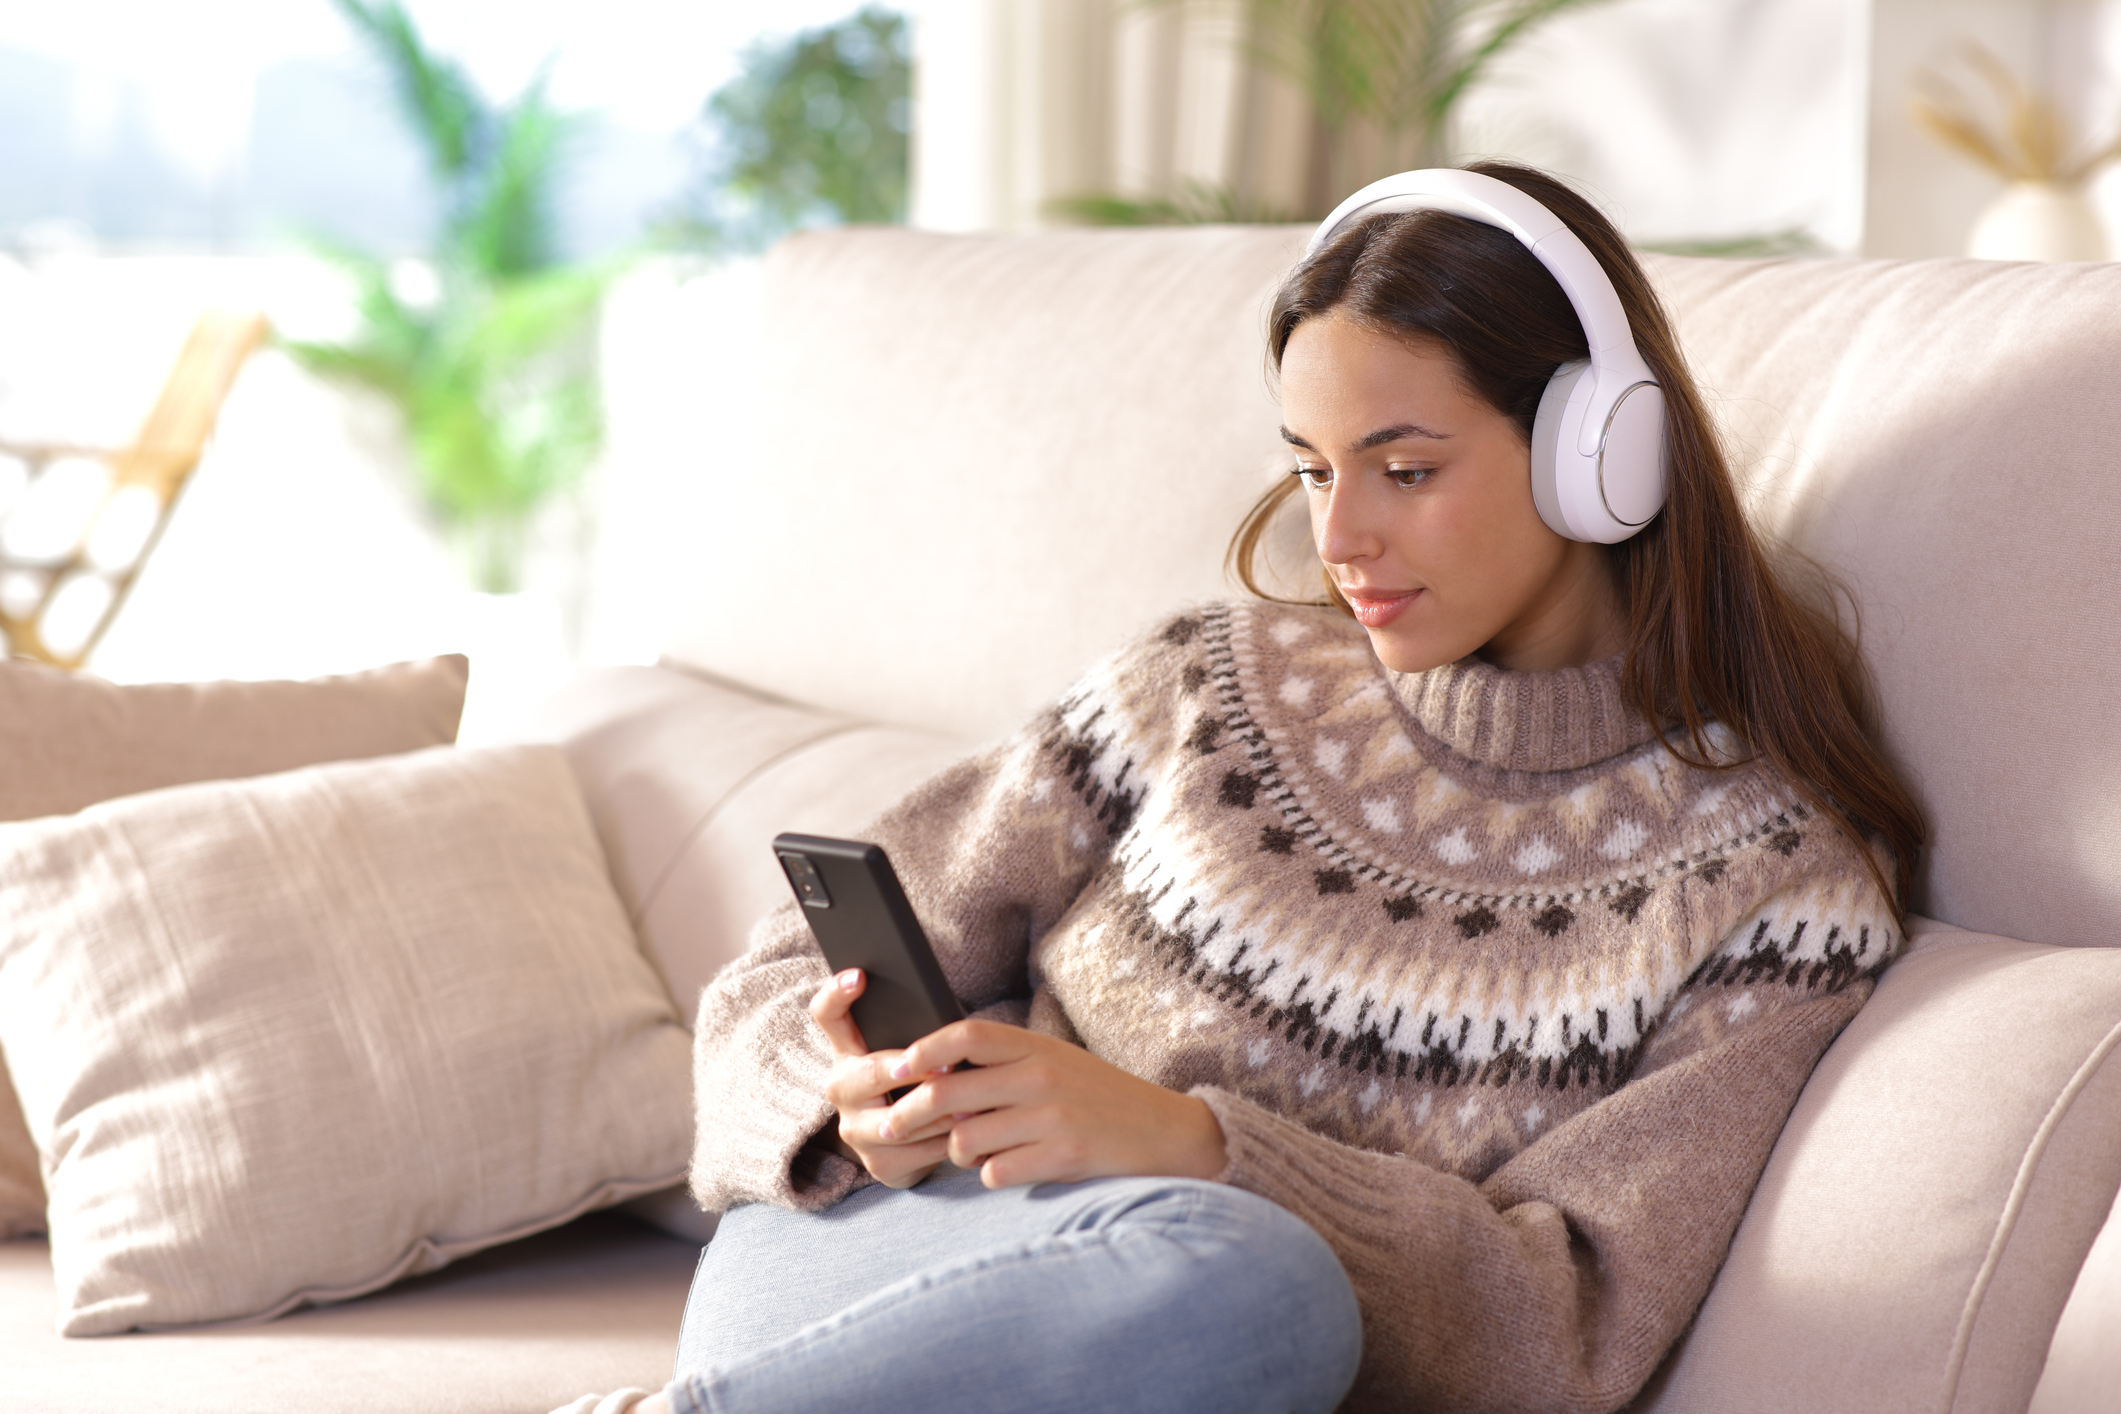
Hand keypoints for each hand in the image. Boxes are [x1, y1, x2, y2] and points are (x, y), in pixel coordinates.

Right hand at [808, 969, 953, 1187]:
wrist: (922, 1142)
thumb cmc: (925, 1079)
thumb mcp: (916, 1051)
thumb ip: (919, 1032)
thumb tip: (948, 1020)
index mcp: (848, 1051)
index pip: (827, 1014)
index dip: (836, 993)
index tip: (859, 975)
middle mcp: (842, 1088)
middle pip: (869, 1072)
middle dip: (910, 1070)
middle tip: (945, 1070)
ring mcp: (854, 1129)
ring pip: (896, 1119)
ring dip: (938, 1112)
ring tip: (972, 1104)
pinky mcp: (876, 1164)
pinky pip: (914, 1152)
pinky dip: (945, 1143)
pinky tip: (969, 1133)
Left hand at [880, 1018, 1227, 1188]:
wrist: (1167, 1132)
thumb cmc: (1098, 1098)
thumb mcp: (1055, 1063)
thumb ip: (1004, 1065)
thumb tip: (935, 1079)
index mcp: (1037, 1046)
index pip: (966, 1035)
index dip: (923, 1050)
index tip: (895, 1066)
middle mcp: (1041, 1076)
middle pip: (949, 1092)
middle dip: (909, 1113)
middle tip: (892, 1127)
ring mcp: (1053, 1117)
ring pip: (965, 1140)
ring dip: (957, 1152)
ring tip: (973, 1151)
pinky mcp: (1065, 1156)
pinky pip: (996, 1173)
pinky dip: (992, 1175)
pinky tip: (1009, 1168)